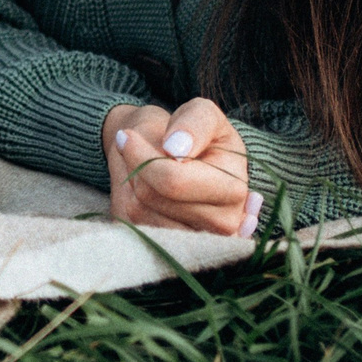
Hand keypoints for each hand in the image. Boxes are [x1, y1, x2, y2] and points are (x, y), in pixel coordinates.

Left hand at [104, 98, 258, 236]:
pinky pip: (131, 222)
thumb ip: (195, 123)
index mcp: (234, 190)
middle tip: (138, 147)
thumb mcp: (201, 113)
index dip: (143, 155)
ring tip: (147, 166)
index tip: (127, 135)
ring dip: (131, 181)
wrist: (181, 158)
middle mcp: (222, 225)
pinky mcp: (166, 248)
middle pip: (153, 196)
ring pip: (139, 210)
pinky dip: (127, 198)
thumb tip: (176, 148)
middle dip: (137, 166)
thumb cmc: (194, 134)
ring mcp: (194, 241)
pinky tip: (146, 186)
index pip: (174, 181)